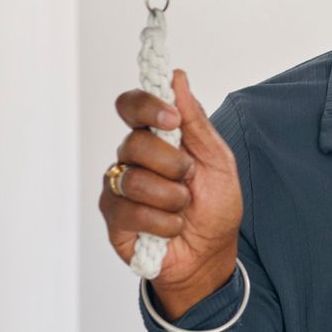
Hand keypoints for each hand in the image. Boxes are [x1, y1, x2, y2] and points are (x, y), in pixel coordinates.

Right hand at [98, 70, 240, 316]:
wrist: (210, 254)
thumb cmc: (214, 207)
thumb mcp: (217, 160)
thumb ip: (195, 120)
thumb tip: (176, 78)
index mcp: (156, 137)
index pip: (131, 106)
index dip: (146, 105)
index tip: (171, 118)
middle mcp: (132, 157)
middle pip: (135, 142)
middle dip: (173, 164)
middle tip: (189, 179)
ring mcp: (119, 186)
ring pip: (134, 178)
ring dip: (172, 198)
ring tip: (183, 208)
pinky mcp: (113, 217)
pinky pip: (131, 211)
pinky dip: (162, 222)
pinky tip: (171, 228)